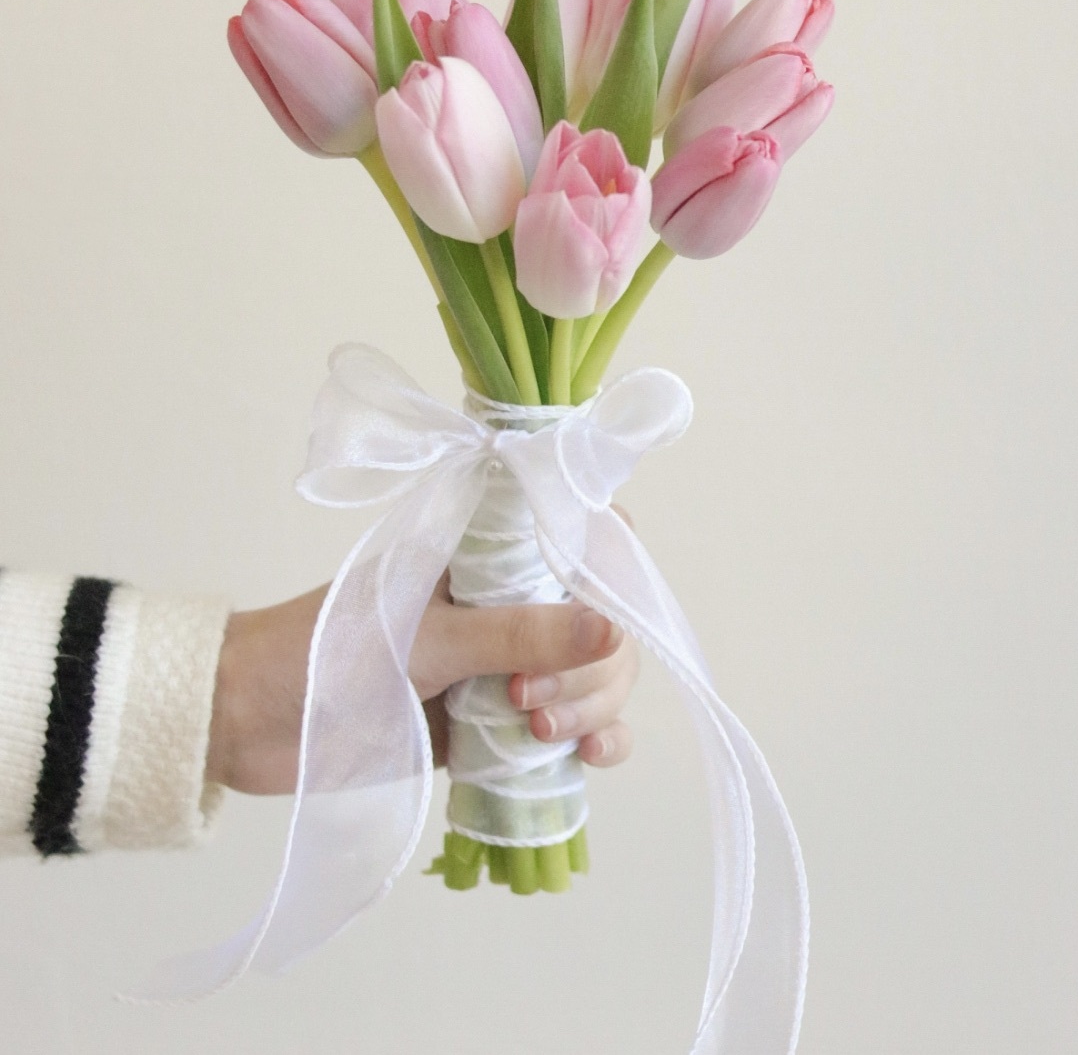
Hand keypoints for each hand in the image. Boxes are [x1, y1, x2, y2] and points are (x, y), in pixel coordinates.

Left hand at [206, 576, 638, 795]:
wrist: (246, 722)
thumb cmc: (325, 653)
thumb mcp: (426, 638)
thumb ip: (519, 633)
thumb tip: (614, 631)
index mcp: (489, 555)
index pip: (582, 535)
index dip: (614, 567)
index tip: (608, 614)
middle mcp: (506, 604)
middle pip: (602, 622)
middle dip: (594, 663)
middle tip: (533, 701)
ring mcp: (502, 667)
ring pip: (592, 677)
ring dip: (595, 705)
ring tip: (545, 734)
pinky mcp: (493, 727)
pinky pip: (567, 731)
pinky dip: (591, 742)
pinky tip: (586, 760)